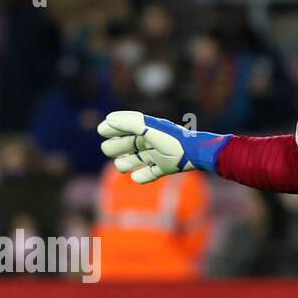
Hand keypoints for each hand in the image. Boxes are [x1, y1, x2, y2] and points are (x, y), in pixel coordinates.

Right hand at [97, 110, 230, 182]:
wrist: (195, 155)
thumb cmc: (171, 139)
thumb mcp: (148, 128)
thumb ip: (128, 123)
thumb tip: (108, 120)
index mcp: (145, 128)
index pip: (122, 127)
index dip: (111, 128)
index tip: (102, 131)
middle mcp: (149, 140)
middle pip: (123, 145)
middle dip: (114, 147)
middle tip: (113, 150)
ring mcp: (157, 155)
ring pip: (133, 160)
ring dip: (124, 163)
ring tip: (123, 165)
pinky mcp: (165, 168)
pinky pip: (148, 174)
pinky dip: (141, 177)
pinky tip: (136, 177)